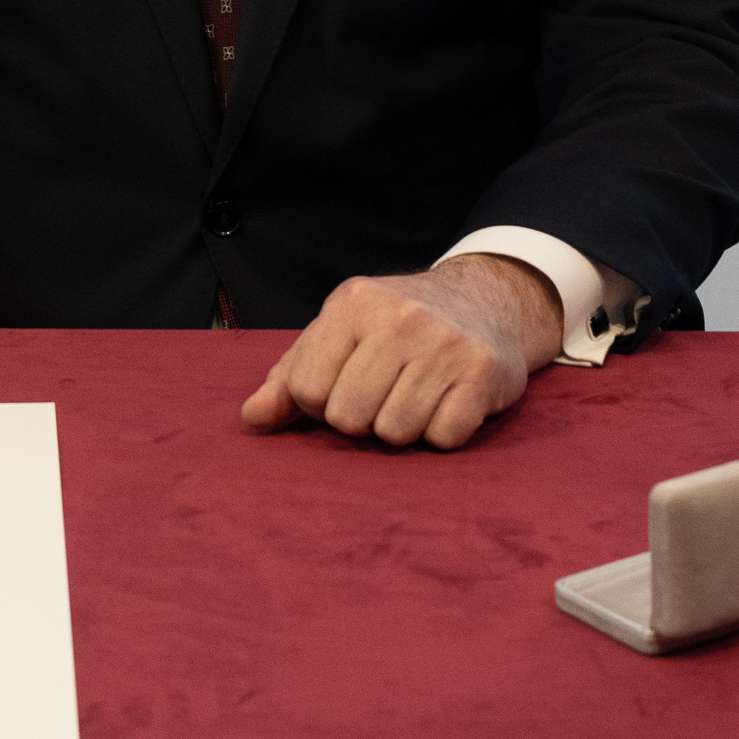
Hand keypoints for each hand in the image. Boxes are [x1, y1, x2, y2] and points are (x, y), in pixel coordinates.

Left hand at [240, 253, 562, 449]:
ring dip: (402, 428)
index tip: (343, 384)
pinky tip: (446, 401)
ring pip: (395, 433)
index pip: (307, 389)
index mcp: (352, 303)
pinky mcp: (483, 372)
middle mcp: (399, 317)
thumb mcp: (337, 335)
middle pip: (349, 416)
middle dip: (361, 419)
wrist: (486, 301)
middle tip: (383, 394)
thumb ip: (289, 377)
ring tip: (415, 396)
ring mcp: (445, 343)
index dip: (319, 402)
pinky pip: (443, 438)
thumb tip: (252, 417)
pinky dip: (441, 432)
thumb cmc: (395, 327)